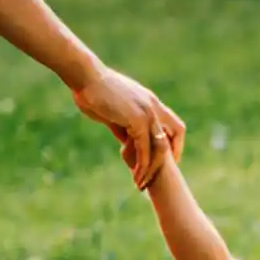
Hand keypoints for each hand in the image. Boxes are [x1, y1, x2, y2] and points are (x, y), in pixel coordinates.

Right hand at [73, 65, 184, 189]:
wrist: (85, 76)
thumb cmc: (93, 90)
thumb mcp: (113, 111)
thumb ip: (124, 126)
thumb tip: (126, 141)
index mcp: (150, 102)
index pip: (173, 125)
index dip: (174, 143)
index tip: (165, 160)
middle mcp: (153, 106)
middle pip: (174, 135)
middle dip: (168, 159)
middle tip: (156, 176)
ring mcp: (147, 112)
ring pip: (160, 146)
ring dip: (152, 168)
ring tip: (141, 183)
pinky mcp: (136, 119)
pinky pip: (144, 148)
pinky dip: (141, 164)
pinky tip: (134, 174)